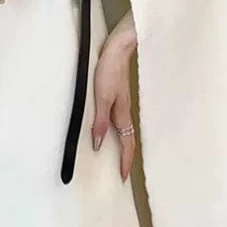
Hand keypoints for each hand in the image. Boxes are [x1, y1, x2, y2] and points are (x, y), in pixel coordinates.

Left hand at [91, 32, 136, 182]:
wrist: (118, 49)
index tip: (123, 177)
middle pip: (129, 139)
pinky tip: (114, 128)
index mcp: (122, 114)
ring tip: (121, 156)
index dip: (125, 161)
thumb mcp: (101, 97)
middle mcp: (125, 111)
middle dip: (128, 157)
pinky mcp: (118, 95)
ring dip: (125, 144)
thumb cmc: (110, 71)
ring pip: (126, 129)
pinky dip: (120, 131)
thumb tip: (97, 144)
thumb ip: (100, 121)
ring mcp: (123, 103)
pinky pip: (121, 119)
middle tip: (123, 171)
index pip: (126, 144)